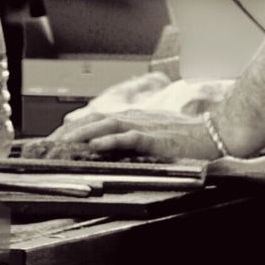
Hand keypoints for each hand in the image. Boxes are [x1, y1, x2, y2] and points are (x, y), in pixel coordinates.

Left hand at [48, 109, 219, 161]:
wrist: (217, 134)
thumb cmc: (189, 136)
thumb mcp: (155, 134)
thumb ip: (130, 138)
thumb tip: (102, 146)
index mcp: (134, 118)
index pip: (96, 120)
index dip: (72, 128)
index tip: (52, 140)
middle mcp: (136, 118)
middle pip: (95, 121)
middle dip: (69, 132)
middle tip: (47, 145)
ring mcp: (147, 126)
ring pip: (108, 126)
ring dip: (83, 134)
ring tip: (62, 144)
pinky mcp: (158, 138)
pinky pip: (131, 138)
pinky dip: (111, 141)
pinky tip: (96, 146)